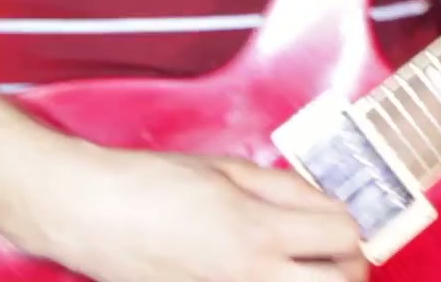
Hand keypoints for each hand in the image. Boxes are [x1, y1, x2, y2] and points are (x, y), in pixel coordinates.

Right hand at [13, 146, 366, 281]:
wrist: (88, 214)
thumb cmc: (148, 184)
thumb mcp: (229, 170)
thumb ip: (288, 188)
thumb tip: (328, 203)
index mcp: (257, 231)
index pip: (344, 236)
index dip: (351, 225)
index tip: (342, 221)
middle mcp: (249, 276)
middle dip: (349, 267)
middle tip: (339, 253)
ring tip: (308, 268)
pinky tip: (269, 274)